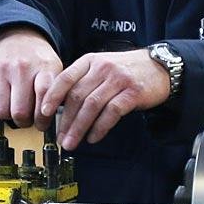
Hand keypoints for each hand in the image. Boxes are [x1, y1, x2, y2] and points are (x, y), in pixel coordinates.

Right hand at [0, 29, 62, 126]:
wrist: (16, 35)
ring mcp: (0, 67)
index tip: (41, 123)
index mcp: (44, 66)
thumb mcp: (54, 71)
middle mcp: (22, 66)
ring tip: (12, 106)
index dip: (42, 118)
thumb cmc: (36, 59)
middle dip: (24, 121)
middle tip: (26, 117)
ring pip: (0, 111)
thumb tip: (49, 123)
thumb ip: (55, 94)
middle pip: (20, 112)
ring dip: (6, 115)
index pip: (44, 96)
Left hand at [41, 49, 170, 149]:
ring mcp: (118, 80)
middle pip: (77, 96)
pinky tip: (93, 138)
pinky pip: (111, 113)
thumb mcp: (101, 66)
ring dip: (79, 128)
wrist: (160, 67)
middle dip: (65, 120)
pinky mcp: (132, 93)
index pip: (65, 78)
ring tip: (72, 142)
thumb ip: (82, 81)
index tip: (43, 113)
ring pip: (92, 106)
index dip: (52, 96)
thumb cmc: (126, 71)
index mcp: (90, 61)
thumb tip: (58, 105)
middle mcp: (102, 68)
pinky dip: (100, 128)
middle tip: (60, 138)